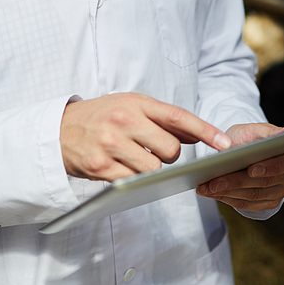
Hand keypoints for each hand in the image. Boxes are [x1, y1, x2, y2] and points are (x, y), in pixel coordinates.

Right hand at [60, 93, 230, 181]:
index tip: (226, 143)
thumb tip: (197, 133)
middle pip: (171, 149)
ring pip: (154, 169)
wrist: (57, 130)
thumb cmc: (101, 116)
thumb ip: (163, 119)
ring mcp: (111, 144)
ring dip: (151, 170)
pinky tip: (119, 167)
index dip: (206, 131)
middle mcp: (124, 121)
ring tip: (133, 158)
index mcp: (136, 103)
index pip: (179, 117)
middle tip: (152, 150)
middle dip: (169, 155)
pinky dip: (132, 179)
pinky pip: (133, 181)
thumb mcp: (131, 106)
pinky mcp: (100, 167)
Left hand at [195, 121, 283, 211]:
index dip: (268, 168)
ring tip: (206, 187)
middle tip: (214, 181)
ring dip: (227, 192)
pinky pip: (246, 204)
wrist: (241, 149)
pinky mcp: (267, 203)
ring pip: (252, 195)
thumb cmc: (250, 137)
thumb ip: (274, 132)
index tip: (251, 169)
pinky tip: (211, 192)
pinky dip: (227, 198)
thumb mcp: (257, 130)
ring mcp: (280, 191)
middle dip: (237, 182)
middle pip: (264, 183)